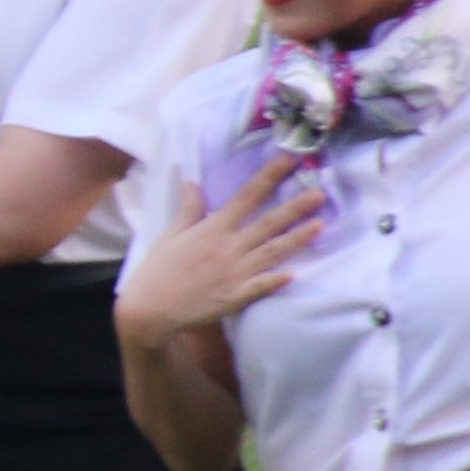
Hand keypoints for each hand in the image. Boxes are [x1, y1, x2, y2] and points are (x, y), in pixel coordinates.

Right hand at [114, 166, 330, 347]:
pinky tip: (296, 273)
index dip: (269, 177)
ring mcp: (235, 274)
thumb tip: (193, 182)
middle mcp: (228, 248)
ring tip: (320, 225)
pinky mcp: (235, 297)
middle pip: (268, 223)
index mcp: (212, 230)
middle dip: (295, 207)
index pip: (246, 197)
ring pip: (272, 252)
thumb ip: (188, 209)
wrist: (149, 310)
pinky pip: (262, 287)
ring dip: (297, 239)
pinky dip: (278, 280)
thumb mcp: (169, 235)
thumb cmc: (156, 271)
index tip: (288, 161)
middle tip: (320, 193)